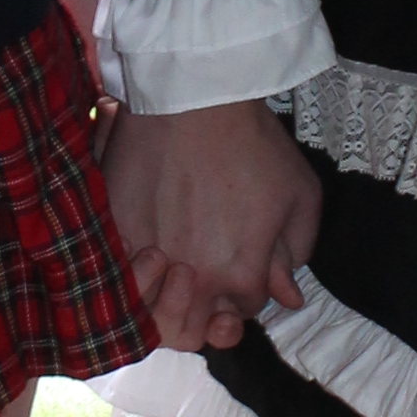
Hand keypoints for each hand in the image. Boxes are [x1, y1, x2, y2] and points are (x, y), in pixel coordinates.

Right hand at [104, 96, 320, 352]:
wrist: (194, 97)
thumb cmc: (253, 141)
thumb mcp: (300, 194)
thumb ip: (295, 252)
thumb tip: (287, 297)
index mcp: (241, 276)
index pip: (245, 309)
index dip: (248, 285)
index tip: (246, 258)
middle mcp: (193, 278)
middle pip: (197, 319)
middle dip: (207, 303)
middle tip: (209, 267)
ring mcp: (149, 258)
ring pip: (154, 301)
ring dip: (166, 289)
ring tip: (175, 258)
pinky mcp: (116, 231)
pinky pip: (121, 268)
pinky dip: (133, 263)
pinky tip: (147, 239)